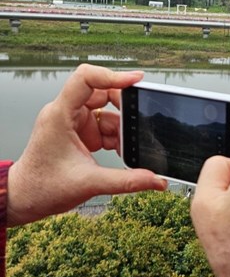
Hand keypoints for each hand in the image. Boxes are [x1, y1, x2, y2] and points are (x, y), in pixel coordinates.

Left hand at [7, 64, 166, 225]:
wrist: (24, 200)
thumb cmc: (42, 188)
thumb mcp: (89, 183)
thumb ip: (126, 181)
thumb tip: (157, 180)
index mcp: (60, 115)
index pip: (86, 78)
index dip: (112, 75)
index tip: (136, 80)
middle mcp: (66, 113)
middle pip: (102, 92)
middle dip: (124, 108)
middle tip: (140, 122)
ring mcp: (74, 123)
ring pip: (107, 112)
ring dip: (122, 129)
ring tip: (131, 147)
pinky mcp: (80, 134)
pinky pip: (105, 127)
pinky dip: (117, 138)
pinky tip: (123, 152)